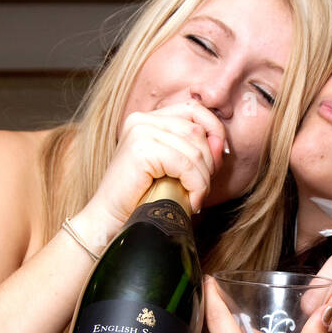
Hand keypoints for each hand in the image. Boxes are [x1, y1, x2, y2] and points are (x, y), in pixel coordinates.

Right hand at [85, 102, 226, 234]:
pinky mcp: (141, 149)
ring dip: (202, 180)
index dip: (214, 131)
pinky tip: (190, 202)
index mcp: (148, 119)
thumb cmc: (141, 200)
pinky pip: (186, 164)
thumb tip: (222, 145)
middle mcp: (142, 120)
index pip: (193, 110)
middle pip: (197, 130)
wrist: (109, 222)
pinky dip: (195, 186)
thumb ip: (197, 153)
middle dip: (209, 163)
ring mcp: (140, 132)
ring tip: (193, 199)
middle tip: (200, 189)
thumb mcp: (174, 171)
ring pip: (195, 149)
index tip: (217, 161)